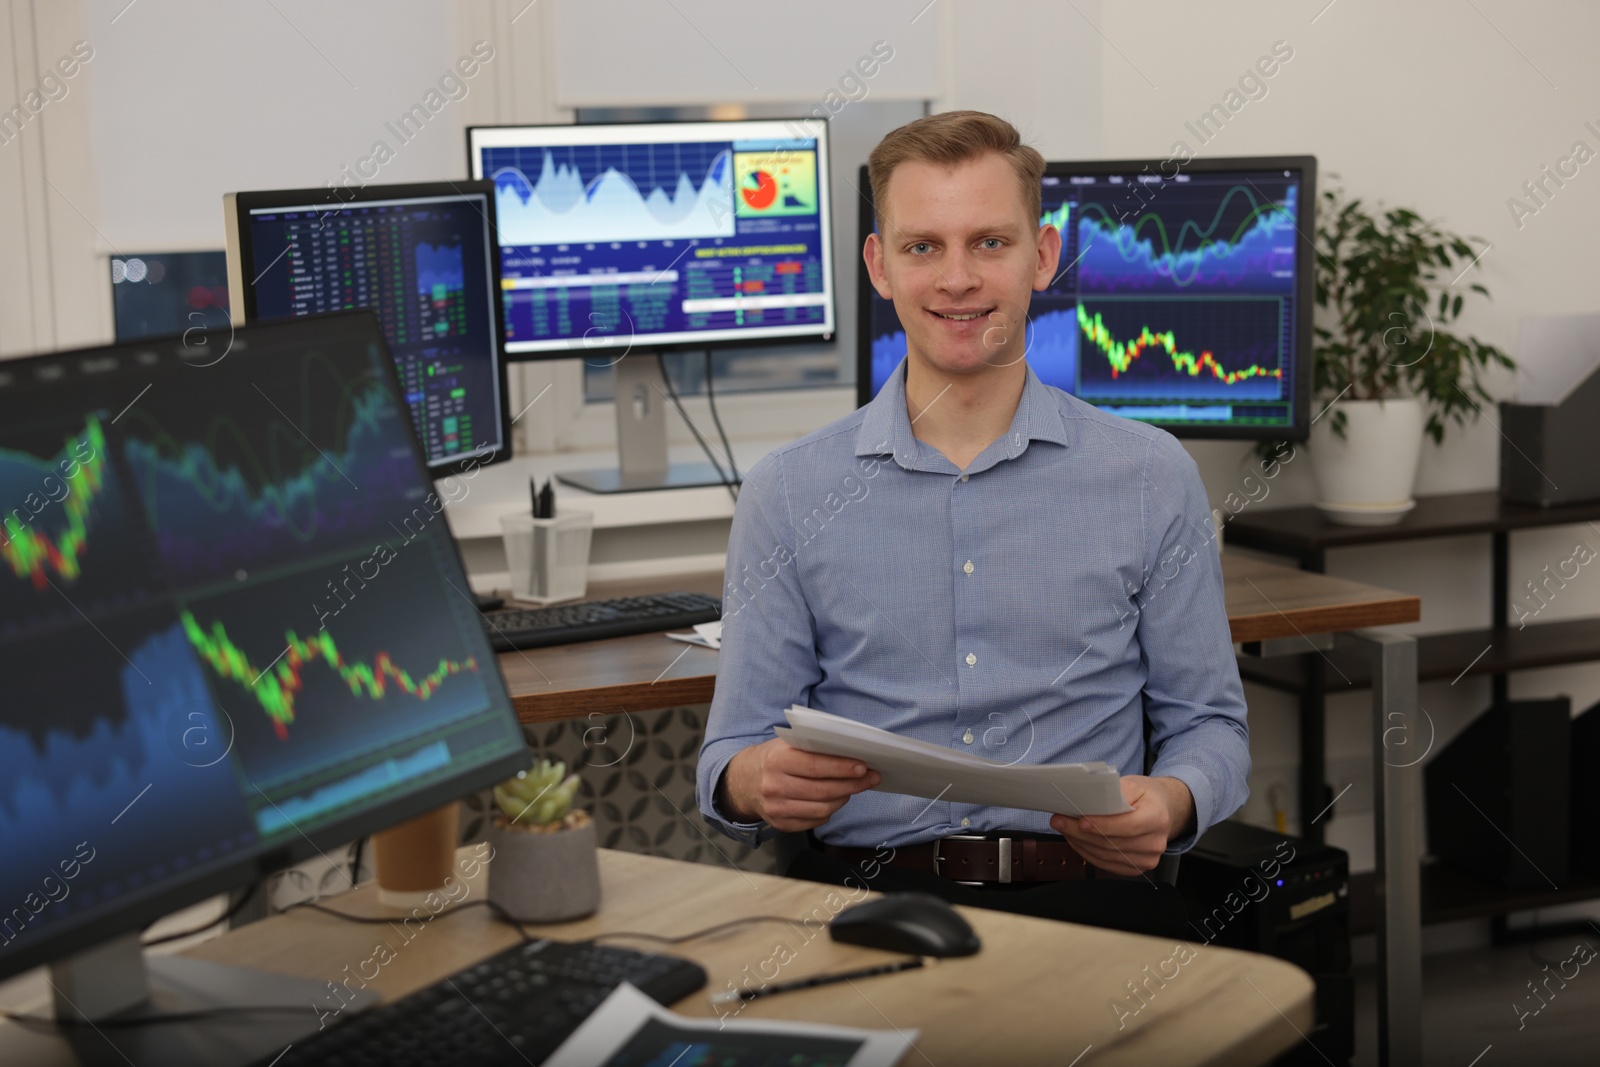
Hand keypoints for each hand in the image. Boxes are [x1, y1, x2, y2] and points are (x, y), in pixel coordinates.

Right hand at [718, 738, 880, 832]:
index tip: (863, 766)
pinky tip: (835, 800)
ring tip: (854, 788)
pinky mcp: (780, 824)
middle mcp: (774, 786)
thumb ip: (813, 747)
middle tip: (870, 778)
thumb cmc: (773, 758)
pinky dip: (829, 811)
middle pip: (823, 790)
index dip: (842, 767)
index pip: (816, 766)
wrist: (743, 781)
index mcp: (776, 760)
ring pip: (822, 809)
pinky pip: (814, 822)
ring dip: (844, 798)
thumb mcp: (787, 744)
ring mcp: (776, 808)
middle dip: (852, 784)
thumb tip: (850, 753)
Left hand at [1048, 775, 1193, 876]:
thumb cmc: (1145, 796)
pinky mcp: (1136, 868)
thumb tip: (1087, 802)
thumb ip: (1113, 793)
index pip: (1127, 826)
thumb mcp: (1133, 784)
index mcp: (1158, 818)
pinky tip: (1075, 840)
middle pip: (1112, 843)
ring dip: (1080, 843)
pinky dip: (1087, 852)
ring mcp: (1147, 859)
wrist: (1162, 811)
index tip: (1080, 820)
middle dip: (1081, 833)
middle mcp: (1155, 843)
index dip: (1102, 825)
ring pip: (1105, 856)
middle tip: (1059, 820)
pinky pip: (1106, 864)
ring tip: (1063, 828)